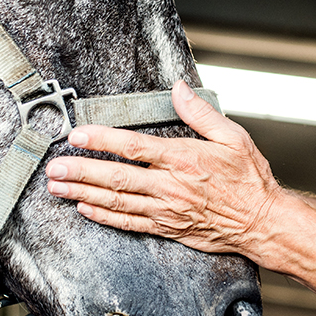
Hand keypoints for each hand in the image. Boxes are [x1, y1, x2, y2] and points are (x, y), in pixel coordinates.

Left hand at [45, 80, 283, 258]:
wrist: (261, 222)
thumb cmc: (249, 179)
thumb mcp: (233, 136)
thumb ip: (200, 112)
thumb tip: (179, 88)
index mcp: (183, 159)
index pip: (134, 147)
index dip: (102, 140)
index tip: (78, 134)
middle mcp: (170, 186)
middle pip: (116, 177)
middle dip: (81, 171)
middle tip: (55, 167)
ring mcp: (166, 210)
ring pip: (116, 201)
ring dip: (83, 193)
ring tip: (58, 187)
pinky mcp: (167, 228)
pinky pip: (129, 223)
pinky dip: (104, 216)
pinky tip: (85, 208)